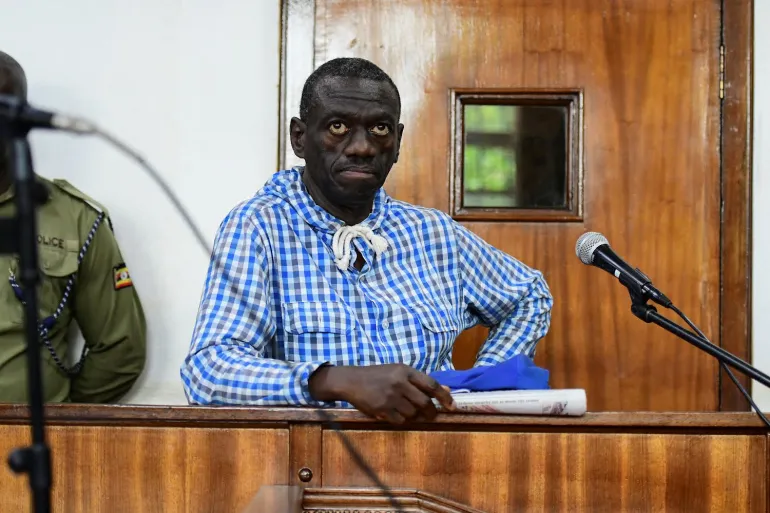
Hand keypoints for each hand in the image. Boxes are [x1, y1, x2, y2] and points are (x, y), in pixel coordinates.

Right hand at [308, 363, 455, 423]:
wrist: (351, 380)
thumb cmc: (378, 375)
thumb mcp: (398, 372)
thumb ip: (420, 381)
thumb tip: (446, 390)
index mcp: (405, 371)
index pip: (431, 384)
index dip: (444, 396)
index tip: (452, 406)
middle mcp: (399, 383)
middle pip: (424, 403)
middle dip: (431, 412)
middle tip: (432, 415)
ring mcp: (390, 397)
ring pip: (413, 414)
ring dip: (415, 416)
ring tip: (409, 412)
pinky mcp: (382, 409)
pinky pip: (400, 421)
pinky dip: (402, 420)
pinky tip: (396, 415)